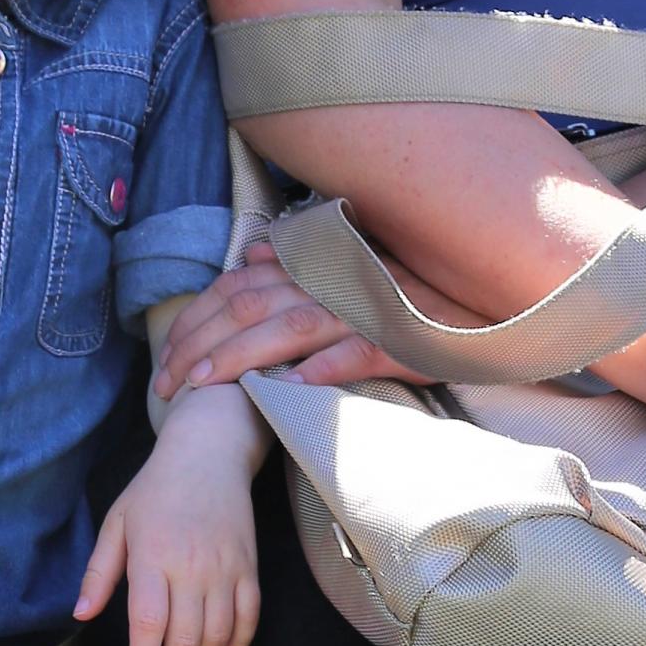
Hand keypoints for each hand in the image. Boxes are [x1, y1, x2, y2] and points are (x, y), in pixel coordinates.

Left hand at [75, 391, 262, 645]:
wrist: (209, 453)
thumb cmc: (155, 489)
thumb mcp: (116, 523)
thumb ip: (99, 572)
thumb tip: (81, 615)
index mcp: (153, 556)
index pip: (149, 624)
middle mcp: (192, 567)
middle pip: (185, 638)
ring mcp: (226, 568)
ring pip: (218, 634)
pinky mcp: (249, 567)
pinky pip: (249, 617)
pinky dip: (237, 644)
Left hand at [154, 241, 426, 399]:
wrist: (476, 310)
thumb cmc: (404, 295)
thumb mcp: (349, 268)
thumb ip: (299, 258)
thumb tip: (253, 254)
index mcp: (312, 267)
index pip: (236, 288)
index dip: (197, 321)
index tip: (168, 360)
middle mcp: (330, 283)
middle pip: (250, 308)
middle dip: (201, 346)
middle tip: (168, 385)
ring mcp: (363, 312)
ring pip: (290, 329)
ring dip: (244, 357)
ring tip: (208, 387)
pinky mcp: (396, 342)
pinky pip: (354, 354)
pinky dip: (321, 370)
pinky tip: (290, 391)